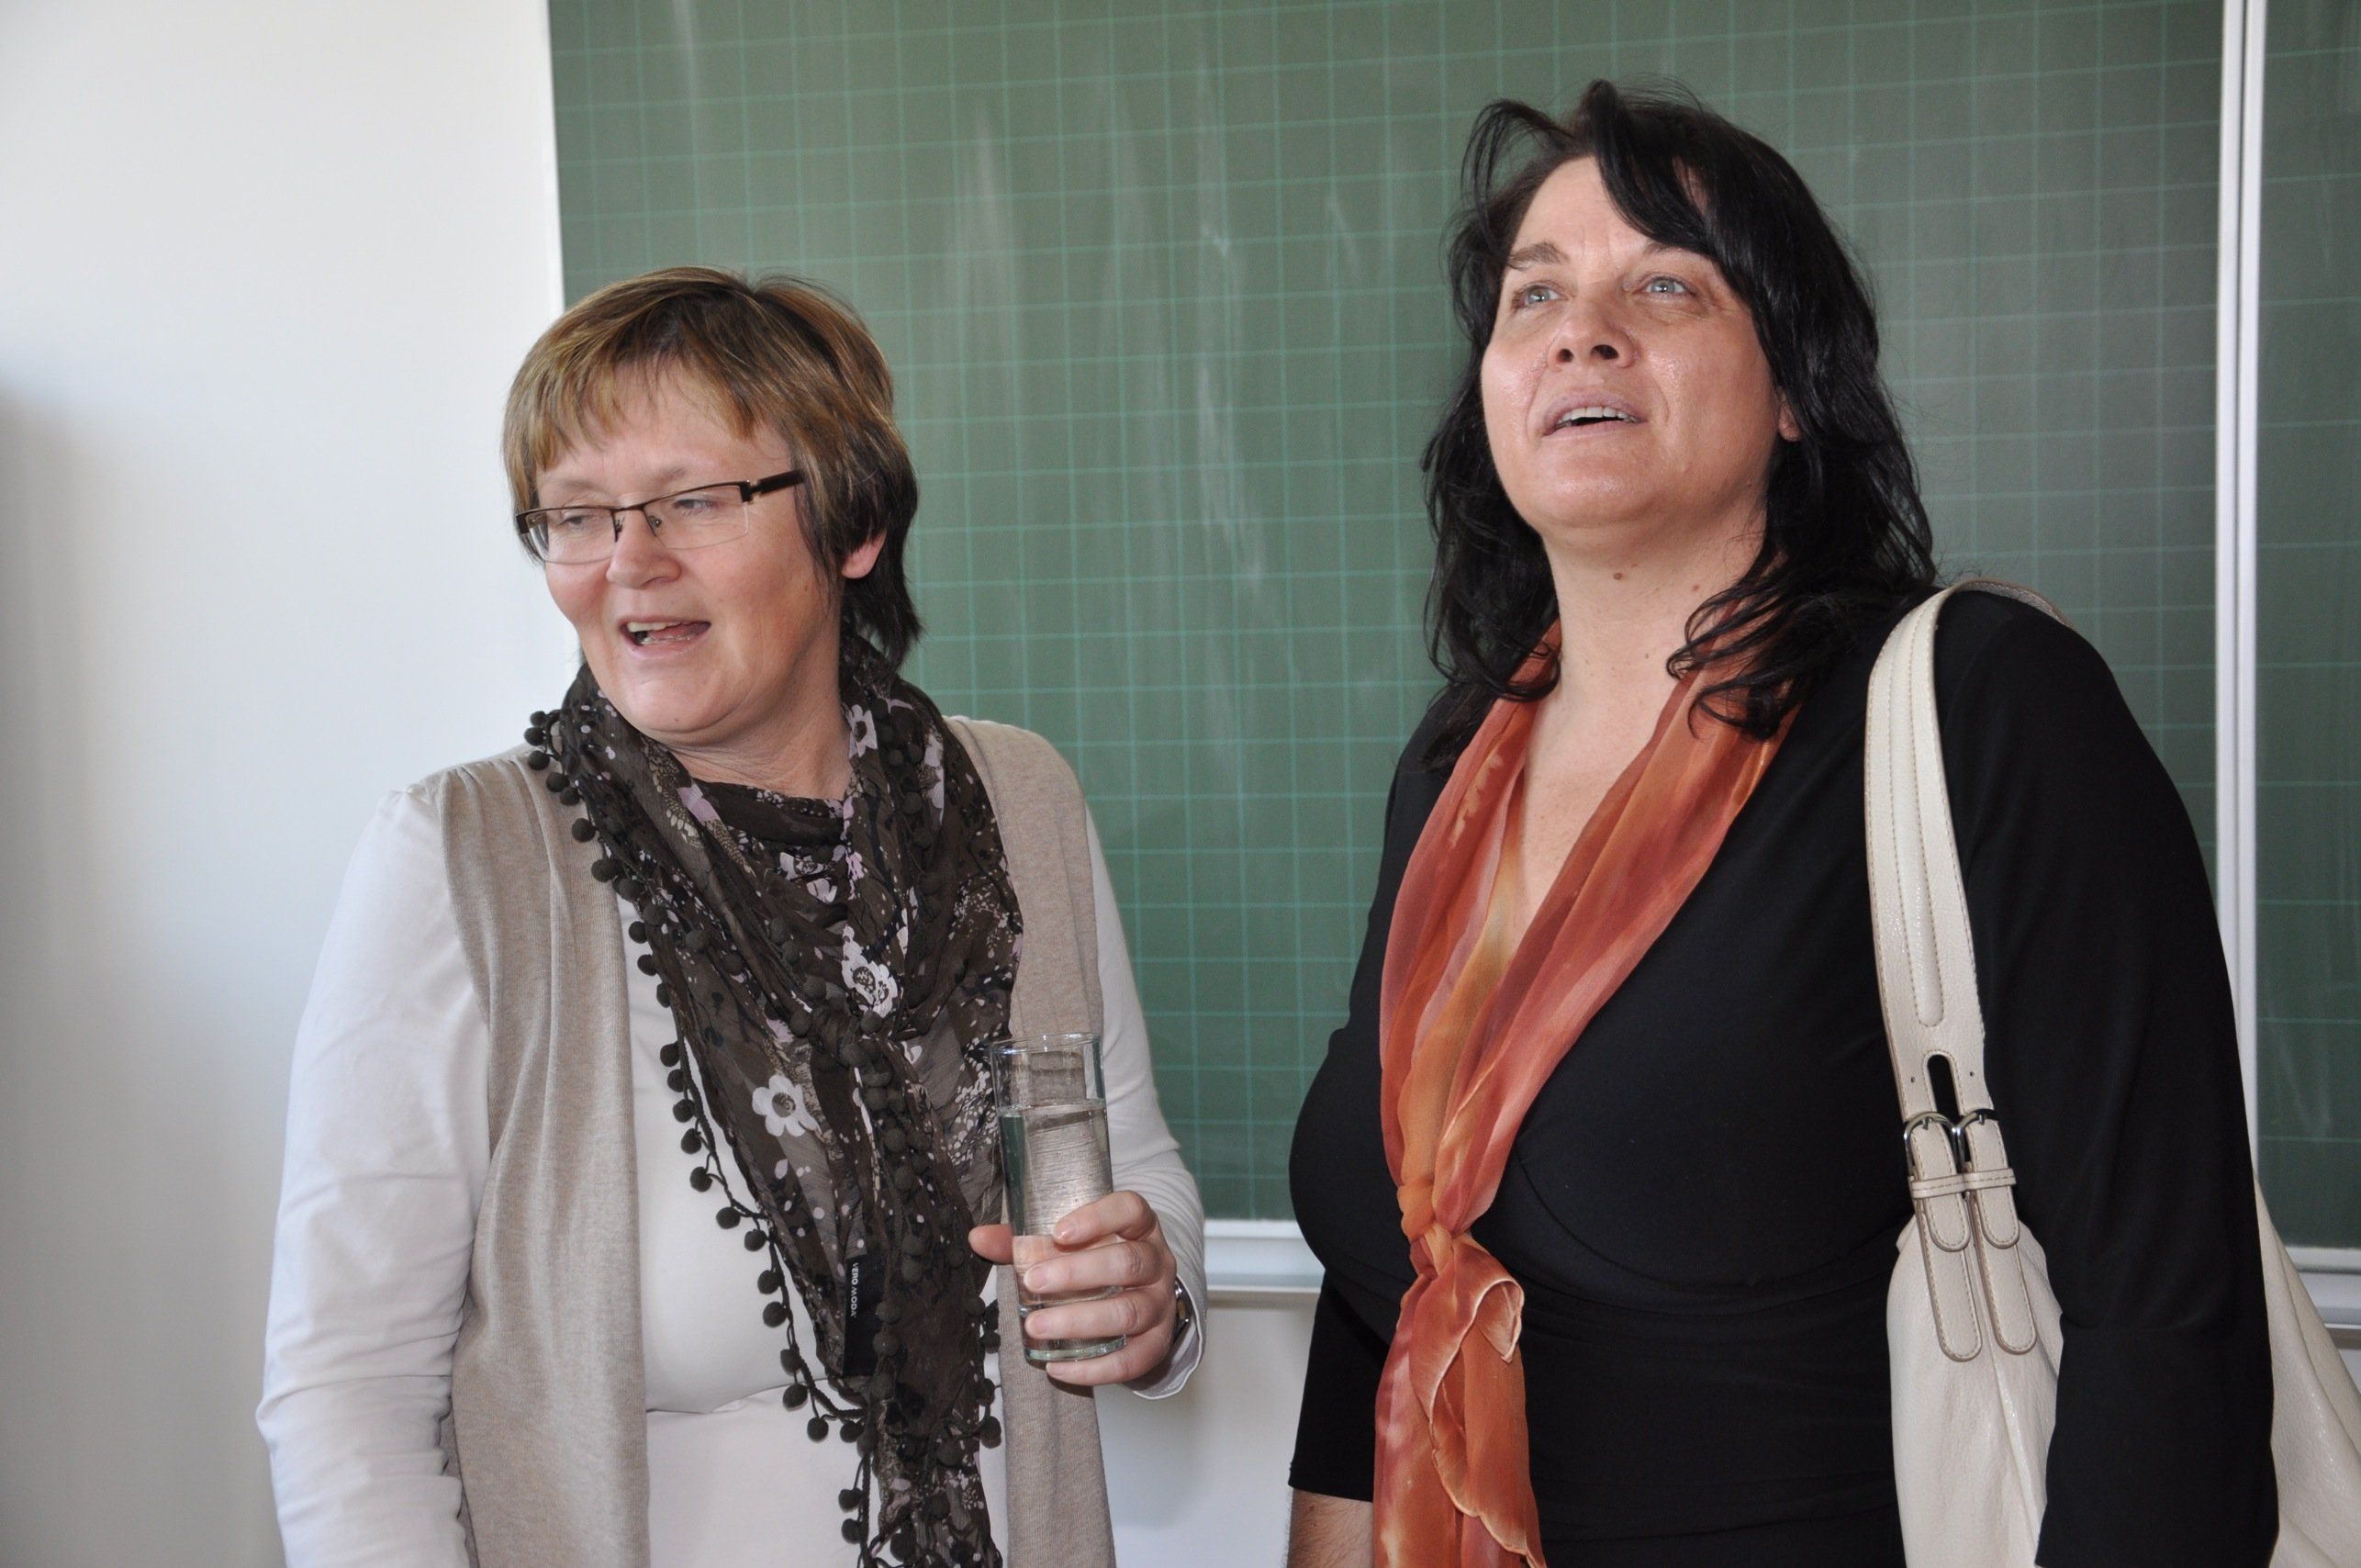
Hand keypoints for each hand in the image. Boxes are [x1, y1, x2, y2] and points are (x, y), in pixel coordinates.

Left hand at [967, 1190, 1178, 1385]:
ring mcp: (1161, 1304)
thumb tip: (978, 1238)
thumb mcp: (1071, 1243)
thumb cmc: (1099, 1261)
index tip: (1058, 1232)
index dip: (1098, 1218)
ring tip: (1037, 1327)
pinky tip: (1057, 1365)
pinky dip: (1094, 1368)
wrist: (1141, 1298)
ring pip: (1129, 1312)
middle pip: (1128, 1263)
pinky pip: (1131, 1360)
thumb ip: (1026, 1240)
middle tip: (1033, 1282)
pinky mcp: (1157, 1344)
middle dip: (1078, 1273)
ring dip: (1080, 1320)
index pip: (1130, 1210)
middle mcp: (1157, 1262)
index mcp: (1139, 1227)